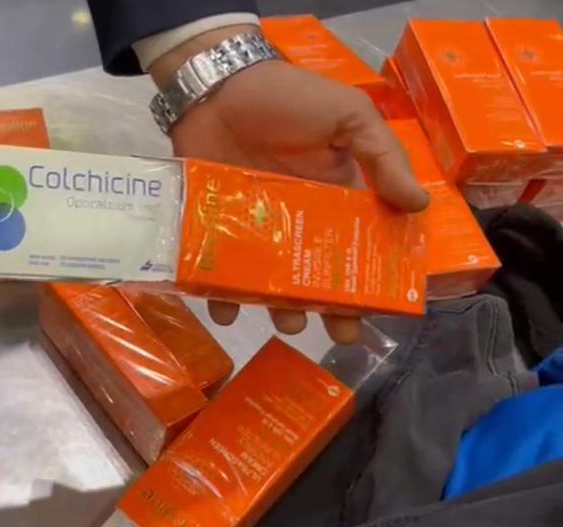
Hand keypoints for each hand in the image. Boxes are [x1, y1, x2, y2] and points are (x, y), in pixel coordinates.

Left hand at [151, 27, 428, 343]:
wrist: (214, 86)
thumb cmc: (287, 98)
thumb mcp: (348, 116)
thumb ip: (382, 158)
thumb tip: (420, 206)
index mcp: (334, 197)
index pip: (358, 245)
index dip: (370, 277)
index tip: (381, 307)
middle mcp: (295, 219)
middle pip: (314, 273)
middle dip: (328, 306)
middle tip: (339, 333)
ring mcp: (253, 227)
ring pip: (268, 281)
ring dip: (278, 307)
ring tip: (289, 322)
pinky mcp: (213, 229)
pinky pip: (216, 272)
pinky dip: (218, 296)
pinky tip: (225, 311)